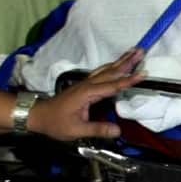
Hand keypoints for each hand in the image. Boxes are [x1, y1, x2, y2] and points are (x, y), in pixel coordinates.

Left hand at [27, 49, 144, 141]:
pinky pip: (102, 73)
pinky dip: (112, 67)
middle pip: (111, 71)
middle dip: (127, 61)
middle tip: (141, 51)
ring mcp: (85, 84)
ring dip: (120, 61)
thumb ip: (97, 129)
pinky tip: (117, 65)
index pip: (112, 86)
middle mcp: (87, 85)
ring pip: (106, 69)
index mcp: (87, 94)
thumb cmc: (56, 123)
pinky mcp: (84, 85)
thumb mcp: (76, 130)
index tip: (143, 74)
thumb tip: (118, 130)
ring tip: (133, 52)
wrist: (38, 115)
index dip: (128, 80)